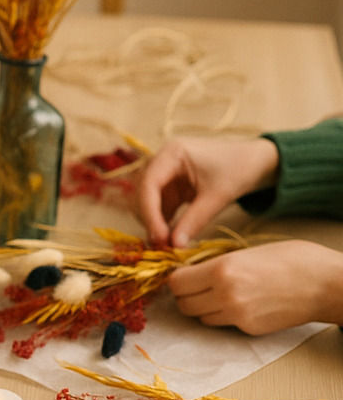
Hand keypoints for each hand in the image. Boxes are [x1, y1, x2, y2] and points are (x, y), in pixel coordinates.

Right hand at [137, 137, 278, 246]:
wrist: (255, 163)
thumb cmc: (239, 169)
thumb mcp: (218, 196)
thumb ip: (195, 220)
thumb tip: (174, 246)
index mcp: (172, 152)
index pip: (149, 184)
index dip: (150, 212)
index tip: (158, 237)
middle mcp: (162, 161)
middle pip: (143, 194)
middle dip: (150, 219)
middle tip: (161, 245)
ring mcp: (164, 174)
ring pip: (148, 202)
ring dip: (154, 222)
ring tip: (166, 244)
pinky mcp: (170, 187)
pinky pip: (158, 207)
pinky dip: (162, 222)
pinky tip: (169, 238)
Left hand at [168, 240, 342, 333]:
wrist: (328, 285)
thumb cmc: (295, 259)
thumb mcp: (248, 251)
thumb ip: (218, 263)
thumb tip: (194, 271)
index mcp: (223, 270)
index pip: (177, 282)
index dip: (178, 278)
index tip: (185, 274)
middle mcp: (225, 295)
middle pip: (183, 304)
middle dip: (185, 295)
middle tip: (196, 286)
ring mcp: (237, 315)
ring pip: (200, 317)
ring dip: (202, 307)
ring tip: (218, 294)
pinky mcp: (248, 329)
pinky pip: (222, 324)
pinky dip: (222, 315)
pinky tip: (239, 302)